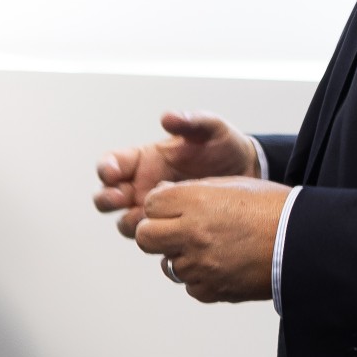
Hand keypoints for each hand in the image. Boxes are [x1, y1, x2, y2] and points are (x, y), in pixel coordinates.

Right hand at [95, 112, 261, 238]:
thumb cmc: (225, 148)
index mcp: (144, 159)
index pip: (111, 163)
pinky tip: (166, 233)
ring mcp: (154, 209)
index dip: (106, 168)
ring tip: (146, 217)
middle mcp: (142, 185)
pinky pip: (151, 239)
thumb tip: (168, 117)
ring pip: (125, 222)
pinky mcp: (169, 227)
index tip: (112, 172)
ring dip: (129, 221)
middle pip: (106, 197)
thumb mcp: (211, 130)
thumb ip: (191, 121)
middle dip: (106, 198)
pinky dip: (152, 239)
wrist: (249, 174)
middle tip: (120, 197)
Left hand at [135, 178, 291, 303]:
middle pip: (145, 237)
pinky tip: (222, 265)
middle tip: (174, 231)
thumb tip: (160, 196)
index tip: (173, 208)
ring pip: (168, 264)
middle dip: (155, 233)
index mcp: (195, 202)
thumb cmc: (272, 208)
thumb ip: (192, 190)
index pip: (150, 205)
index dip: (160, 206)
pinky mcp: (212, 289)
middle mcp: (192, 233)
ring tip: (210, 248)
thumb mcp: (231, 185)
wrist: (306, 242)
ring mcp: (201, 265)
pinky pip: (190, 286)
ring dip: (182, 257)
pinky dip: (201, 278)